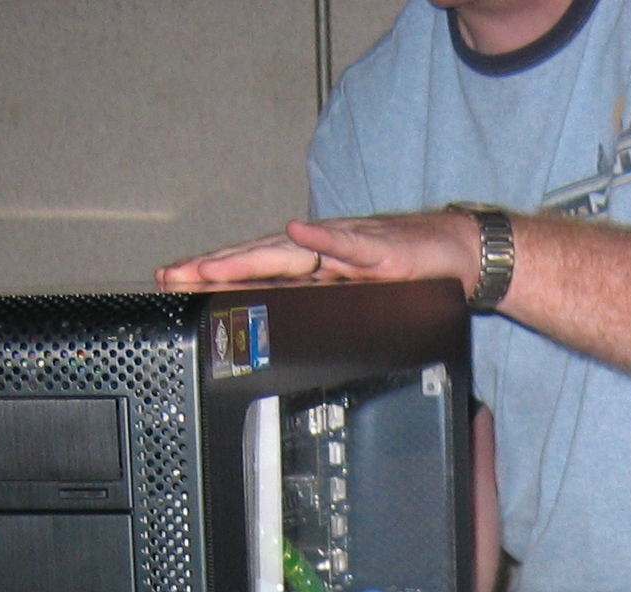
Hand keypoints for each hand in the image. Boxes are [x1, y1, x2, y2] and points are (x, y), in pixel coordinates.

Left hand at [158, 213, 479, 291]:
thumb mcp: (354, 298)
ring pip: (289, 251)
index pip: (254, 272)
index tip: (175, 284)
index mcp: (312, 267)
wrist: (456, 252)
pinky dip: (322, 237)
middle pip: (258, 258)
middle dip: (213, 268)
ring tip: (215, 267)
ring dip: (250, 257)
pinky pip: (347, 243)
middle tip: (174, 277)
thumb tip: (276, 318)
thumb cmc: (408, 272)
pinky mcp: (377, 247)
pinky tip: (299, 233)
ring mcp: (345, 246)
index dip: (213, 276)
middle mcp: (319, 251)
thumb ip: (318, 301)